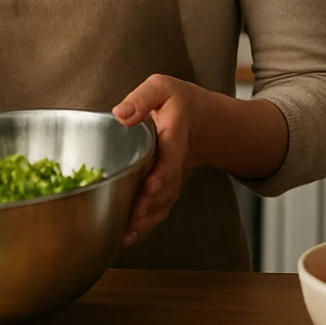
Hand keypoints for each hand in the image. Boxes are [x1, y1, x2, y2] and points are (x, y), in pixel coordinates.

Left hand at [111, 74, 211, 247]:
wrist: (206, 121)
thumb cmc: (178, 101)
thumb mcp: (161, 88)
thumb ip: (141, 98)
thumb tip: (119, 114)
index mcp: (176, 133)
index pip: (171, 157)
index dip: (162, 173)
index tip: (150, 186)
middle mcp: (177, 160)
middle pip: (167, 186)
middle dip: (151, 204)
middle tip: (133, 219)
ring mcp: (175, 176)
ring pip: (164, 202)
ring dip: (147, 219)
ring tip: (127, 233)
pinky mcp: (168, 186)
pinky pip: (161, 207)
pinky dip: (147, 223)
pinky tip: (128, 236)